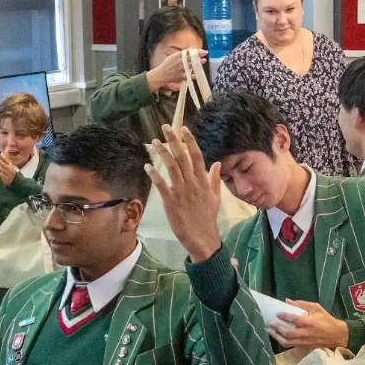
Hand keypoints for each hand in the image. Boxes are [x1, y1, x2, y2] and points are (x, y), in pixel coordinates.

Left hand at [0, 153, 16, 186]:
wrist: (14, 179)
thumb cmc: (10, 169)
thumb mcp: (9, 163)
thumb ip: (7, 157)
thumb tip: (7, 149)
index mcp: (10, 165)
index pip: (6, 160)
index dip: (2, 157)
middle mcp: (9, 169)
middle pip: (3, 164)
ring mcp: (8, 174)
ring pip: (2, 170)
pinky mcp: (6, 178)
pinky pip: (1, 175)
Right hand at [146, 49, 208, 93]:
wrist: (161, 74)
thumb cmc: (168, 65)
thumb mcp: (173, 56)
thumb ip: (183, 53)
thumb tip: (192, 48)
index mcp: (177, 56)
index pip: (188, 52)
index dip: (196, 51)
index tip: (202, 50)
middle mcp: (179, 62)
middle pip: (191, 57)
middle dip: (199, 55)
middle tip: (205, 53)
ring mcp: (181, 69)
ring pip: (191, 65)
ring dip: (198, 63)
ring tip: (204, 60)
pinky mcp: (181, 76)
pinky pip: (190, 75)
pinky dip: (195, 74)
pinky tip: (199, 73)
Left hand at [147, 125, 221, 262]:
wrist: (202, 237)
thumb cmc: (207, 217)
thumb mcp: (216, 197)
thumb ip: (215, 179)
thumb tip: (217, 163)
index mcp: (203, 181)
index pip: (197, 156)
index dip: (190, 141)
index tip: (184, 128)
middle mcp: (192, 182)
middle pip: (182, 157)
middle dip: (174, 140)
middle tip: (165, 127)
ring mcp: (181, 191)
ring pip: (172, 167)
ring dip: (163, 153)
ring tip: (154, 142)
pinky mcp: (171, 201)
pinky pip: (161, 184)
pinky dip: (154, 174)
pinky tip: (147, 165)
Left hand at [266, 300, 348, 350]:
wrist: (337, 335)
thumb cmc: (326, 320)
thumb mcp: (317, 308)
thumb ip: (302, 304)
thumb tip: (288, 300)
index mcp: (309, 322)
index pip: (294, 319)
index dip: (284, 316)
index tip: (277, 313)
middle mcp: (306, 333)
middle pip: (288, 333)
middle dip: (277, 328)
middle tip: (270, 323)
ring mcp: (304, 342)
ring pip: (287, 342)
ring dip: (276, 336)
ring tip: (270, 331)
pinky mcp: (304, 347)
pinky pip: (290, 346)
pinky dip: (282, 341)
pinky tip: (278, 337)